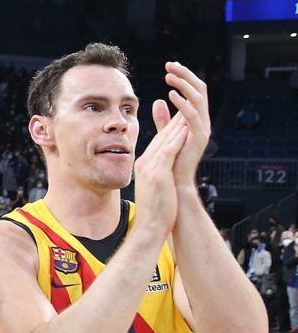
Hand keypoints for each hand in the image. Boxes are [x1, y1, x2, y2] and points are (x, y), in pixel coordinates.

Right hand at [133, 109, 188, 237]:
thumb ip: (157, 175)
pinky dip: (177, 138)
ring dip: (177, 124)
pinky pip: (169, 151)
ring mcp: (150, 167)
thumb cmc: (155, 211)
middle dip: (174, 121)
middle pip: (162, 137)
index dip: (170, 128)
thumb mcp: (155, 188)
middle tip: (185, 105)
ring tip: (188, 111)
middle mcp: (145, 163)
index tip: (180, 117)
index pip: (159, 142)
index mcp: (144, 165)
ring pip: (165, 140)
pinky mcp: (158, 173)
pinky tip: (186, 128)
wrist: (150, 226)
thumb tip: (161, 171)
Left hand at [153, 62, 209, 187]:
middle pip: (200, 90)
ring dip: (184, 85)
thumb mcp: (166, 134)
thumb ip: (164, 119)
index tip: (170, 66)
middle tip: (170, 65)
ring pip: (198, 99)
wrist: (174, 182)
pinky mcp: (199, 138)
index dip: (184, 77)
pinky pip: (193, 116)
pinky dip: (183, 104)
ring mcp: (202, 129)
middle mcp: (202, 121)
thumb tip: (158, 101)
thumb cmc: (170, 159)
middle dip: (186, 75)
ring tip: (169, 76)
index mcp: (195, 118)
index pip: (194, 91)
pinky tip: (170, 94)